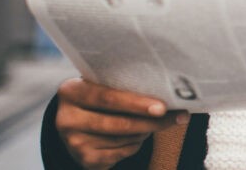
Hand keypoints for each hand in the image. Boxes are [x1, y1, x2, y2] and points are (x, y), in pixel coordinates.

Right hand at [55, 78, 188, 169]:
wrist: (75, 123)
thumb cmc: (99, 98)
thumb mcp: (102, 85)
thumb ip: (124, 86)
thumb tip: (169, 90)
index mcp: (71, 91)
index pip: (108, 98)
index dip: (136, 103)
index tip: (162, 107)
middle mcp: (66, 118)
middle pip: (119, 123)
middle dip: (152, 121)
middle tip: (178, 116)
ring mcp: (73, 142)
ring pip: (124, 139)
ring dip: (146, 131)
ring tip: (153, 121)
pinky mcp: (83, 159)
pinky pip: (121, 153)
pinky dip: (136, 144)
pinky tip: (137, 136)